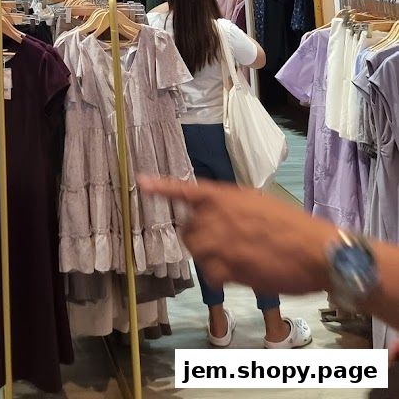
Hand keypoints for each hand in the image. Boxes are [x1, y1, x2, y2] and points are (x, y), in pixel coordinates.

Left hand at [138, 175, 334, 294]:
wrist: (318, 250)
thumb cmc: (295, 228)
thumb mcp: (260, 205)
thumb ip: (233, 210)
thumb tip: (219, 221)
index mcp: (228, 196)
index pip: (187, 189)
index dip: (162, 187)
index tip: (140, 182)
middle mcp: (220, 215)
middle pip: (188, 229)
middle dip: (197, 239)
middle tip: (220, 247)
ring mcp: (223, 240)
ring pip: (196, 251)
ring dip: (207, 258)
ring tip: (232, 260)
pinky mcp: (231, 266)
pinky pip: (209, 273)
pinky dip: (217, 276)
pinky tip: (235, 274)